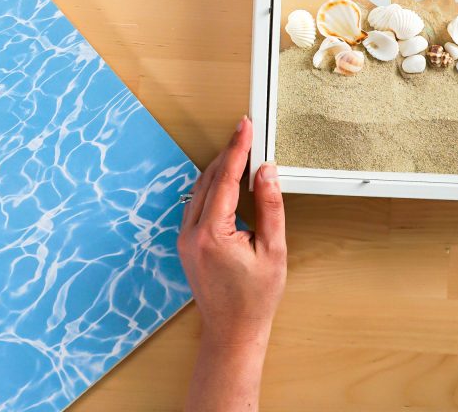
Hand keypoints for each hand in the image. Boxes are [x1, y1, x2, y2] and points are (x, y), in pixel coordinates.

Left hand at [178, 116, 285, 349]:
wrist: (232, 332)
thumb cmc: (255, 299)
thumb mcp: (273, 250)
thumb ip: (270, 206)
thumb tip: (266, 172)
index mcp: (211, 234)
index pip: (224, 179)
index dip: (237, 148)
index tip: (245, 126)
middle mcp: (191, 233)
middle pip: (208, 179)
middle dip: (228, 155)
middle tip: (247, 134)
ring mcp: (184, 238)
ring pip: (198, 189)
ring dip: (219, 170)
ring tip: (242, 153)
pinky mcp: (185, 243)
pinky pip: (195, 204)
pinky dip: (212, 187)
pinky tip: (228, 181)